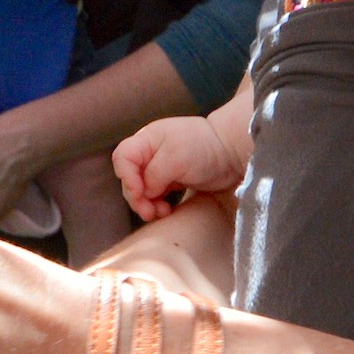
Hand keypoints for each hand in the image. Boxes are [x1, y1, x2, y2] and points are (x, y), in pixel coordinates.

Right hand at [113, 118, 243, 221]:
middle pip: (129, 178)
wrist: (231, 151)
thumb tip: (144, 192)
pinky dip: (157, 206)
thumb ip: (154, 174)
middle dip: (137, 197)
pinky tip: (167, 211)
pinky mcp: (171, 181)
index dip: (126, 178)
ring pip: (141, 190)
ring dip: (147, 204)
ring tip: (162, 212)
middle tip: (150, 212)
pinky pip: (154, 196)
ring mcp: (160, 168)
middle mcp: (149, 154)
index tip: (140, 193)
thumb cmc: (204, 147)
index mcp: (146, 140)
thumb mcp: (176, 157)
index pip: (122, 158)